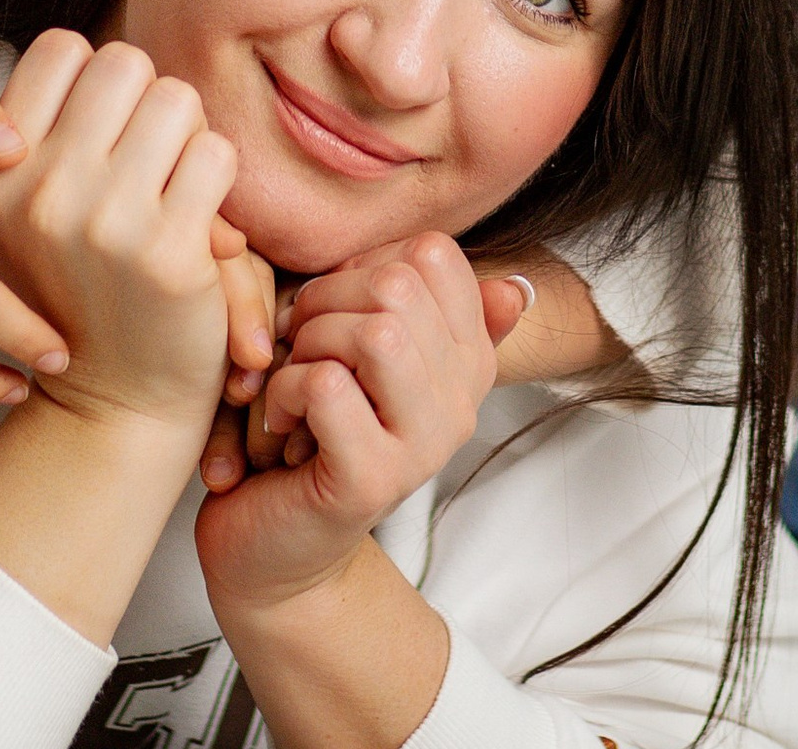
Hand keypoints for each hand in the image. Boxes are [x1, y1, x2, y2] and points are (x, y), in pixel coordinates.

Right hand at [0, 30, 236, 435]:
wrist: (115, 403)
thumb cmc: (76, 290)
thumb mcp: (15, 218)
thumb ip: (18, 139)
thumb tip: (18, 71)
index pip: (60, 48)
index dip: (94, 81)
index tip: (100, 133)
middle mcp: (37, 191)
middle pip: (124, 63)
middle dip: (146, 100)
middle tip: (145, 158)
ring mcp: (102, 220)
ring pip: (176, 99)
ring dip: (187, 137)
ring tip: (170, 188)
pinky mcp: (167, 250)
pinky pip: (217, 154)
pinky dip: (219, 179)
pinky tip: (198, 221)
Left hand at [201, 240, 524, 491]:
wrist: (280, 544)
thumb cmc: (317, 429)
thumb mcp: (371, 356)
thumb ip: (429, 310)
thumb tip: (517, 291)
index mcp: (468, 359)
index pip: (434, 253)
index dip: (367, 262)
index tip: (338, 307)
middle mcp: (460, 402)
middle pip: (398, 284)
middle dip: (327, 297)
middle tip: (301, 341)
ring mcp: (424, 446)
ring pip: (373, 331)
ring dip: (309, 342)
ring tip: (295, 377)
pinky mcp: (374, 481)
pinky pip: (326, 384)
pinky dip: (284, 388)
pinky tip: (281, 419)